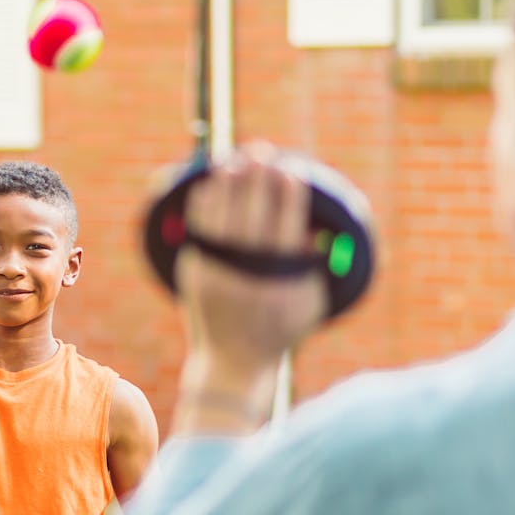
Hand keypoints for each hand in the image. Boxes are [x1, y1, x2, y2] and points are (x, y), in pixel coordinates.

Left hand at [174, 143, 327, 427]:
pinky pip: (198, 226)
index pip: (286, 223)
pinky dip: (205, 201)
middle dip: (258, 178)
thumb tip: (319, 226)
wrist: (233, 361)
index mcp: (278, 277)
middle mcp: (246, 271)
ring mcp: (216, 270)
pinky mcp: (194, 270)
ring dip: (229, 182)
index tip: (292, 172)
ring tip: (236, 159)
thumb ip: (316, 266)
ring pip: (222, 214)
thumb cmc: (279, 329)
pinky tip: (211, 183)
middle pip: (252, 212)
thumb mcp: (308, 301)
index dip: (288, 194)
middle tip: (263, 152)